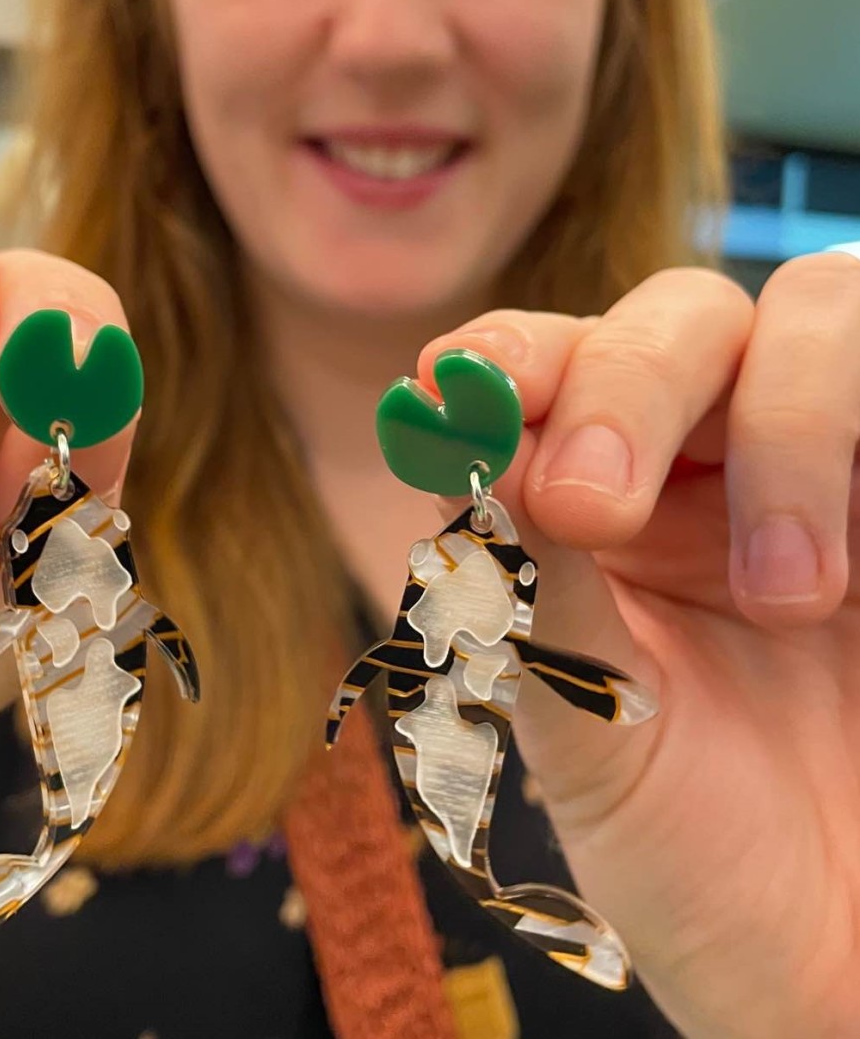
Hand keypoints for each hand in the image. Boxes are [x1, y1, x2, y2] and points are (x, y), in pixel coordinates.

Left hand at [419, 256, 859, 1037]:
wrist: (832, 967)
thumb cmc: (699, 859)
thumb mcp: (586, 728)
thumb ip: (527, 587)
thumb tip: (459, 441)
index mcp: (599, 514)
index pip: (548, 370)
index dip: (508, 355)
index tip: (464, 389)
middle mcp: (710, 472)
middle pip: (678, 321)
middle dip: (626, 389)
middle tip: (593, 505)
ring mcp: (833, 477)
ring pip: (817, 314)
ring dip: (788, 425)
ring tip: (791, 597)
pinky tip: (851, 570)